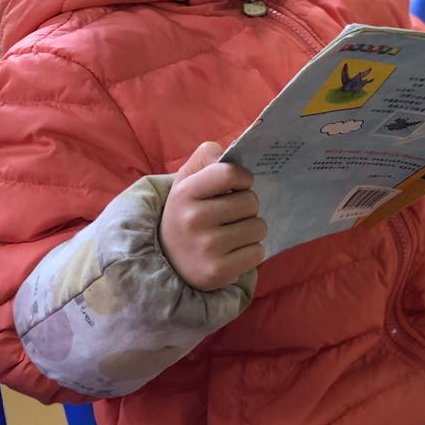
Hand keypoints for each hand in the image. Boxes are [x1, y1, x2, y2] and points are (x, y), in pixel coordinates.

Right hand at [160, 142, 266, 290]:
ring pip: (258, 227)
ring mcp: (205, 248)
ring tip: (231, 234)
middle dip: (247, 207)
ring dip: (251, 230)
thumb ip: (206, 155)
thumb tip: (226, 151)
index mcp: (185, 193)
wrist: (167, 260)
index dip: (243, 178)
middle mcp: (192, 220)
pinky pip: (257, 253)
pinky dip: (250, 252)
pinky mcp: (217, 272)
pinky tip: (232, 252)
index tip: (240, 185)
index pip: (229, 173)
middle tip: (231, 215)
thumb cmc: (188, 211)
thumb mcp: (187, 179)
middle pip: (250, 202)